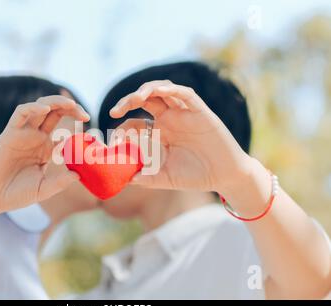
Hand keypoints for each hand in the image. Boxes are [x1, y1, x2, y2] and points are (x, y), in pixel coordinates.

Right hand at [0, 95, 89, 216]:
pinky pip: (21, 114)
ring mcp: (23, 134)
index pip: (65, 131)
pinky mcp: (9, 134)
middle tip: (84, 113)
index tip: (93, 134)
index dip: (78, 129)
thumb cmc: (16, 194)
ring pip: (40, 108)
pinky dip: (32, 108)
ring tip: (70, 104)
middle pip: (55, 114)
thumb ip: (59, 183)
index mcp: (46, 149)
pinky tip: (44, 110)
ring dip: (55, 102)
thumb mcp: (43, 189)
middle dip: (70, 108)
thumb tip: (78, 175)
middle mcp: (36, 138)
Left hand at [110, 80, 253, 193]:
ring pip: (163, 91)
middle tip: (115, 111)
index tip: (114, 140)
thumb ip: (148, 178)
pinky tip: (160, 91)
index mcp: (159, 133)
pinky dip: (172, 90)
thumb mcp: (167, 178)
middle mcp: (169, 120)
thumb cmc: (196, 176)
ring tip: (135, 99)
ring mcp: (184, 114)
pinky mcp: (201, 112)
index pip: (135, 123)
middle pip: (144, 100)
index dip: (122, 128)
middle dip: (128, 101)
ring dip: (147, 90)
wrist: (225, 177)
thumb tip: (127, 180)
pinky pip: (186, 94)